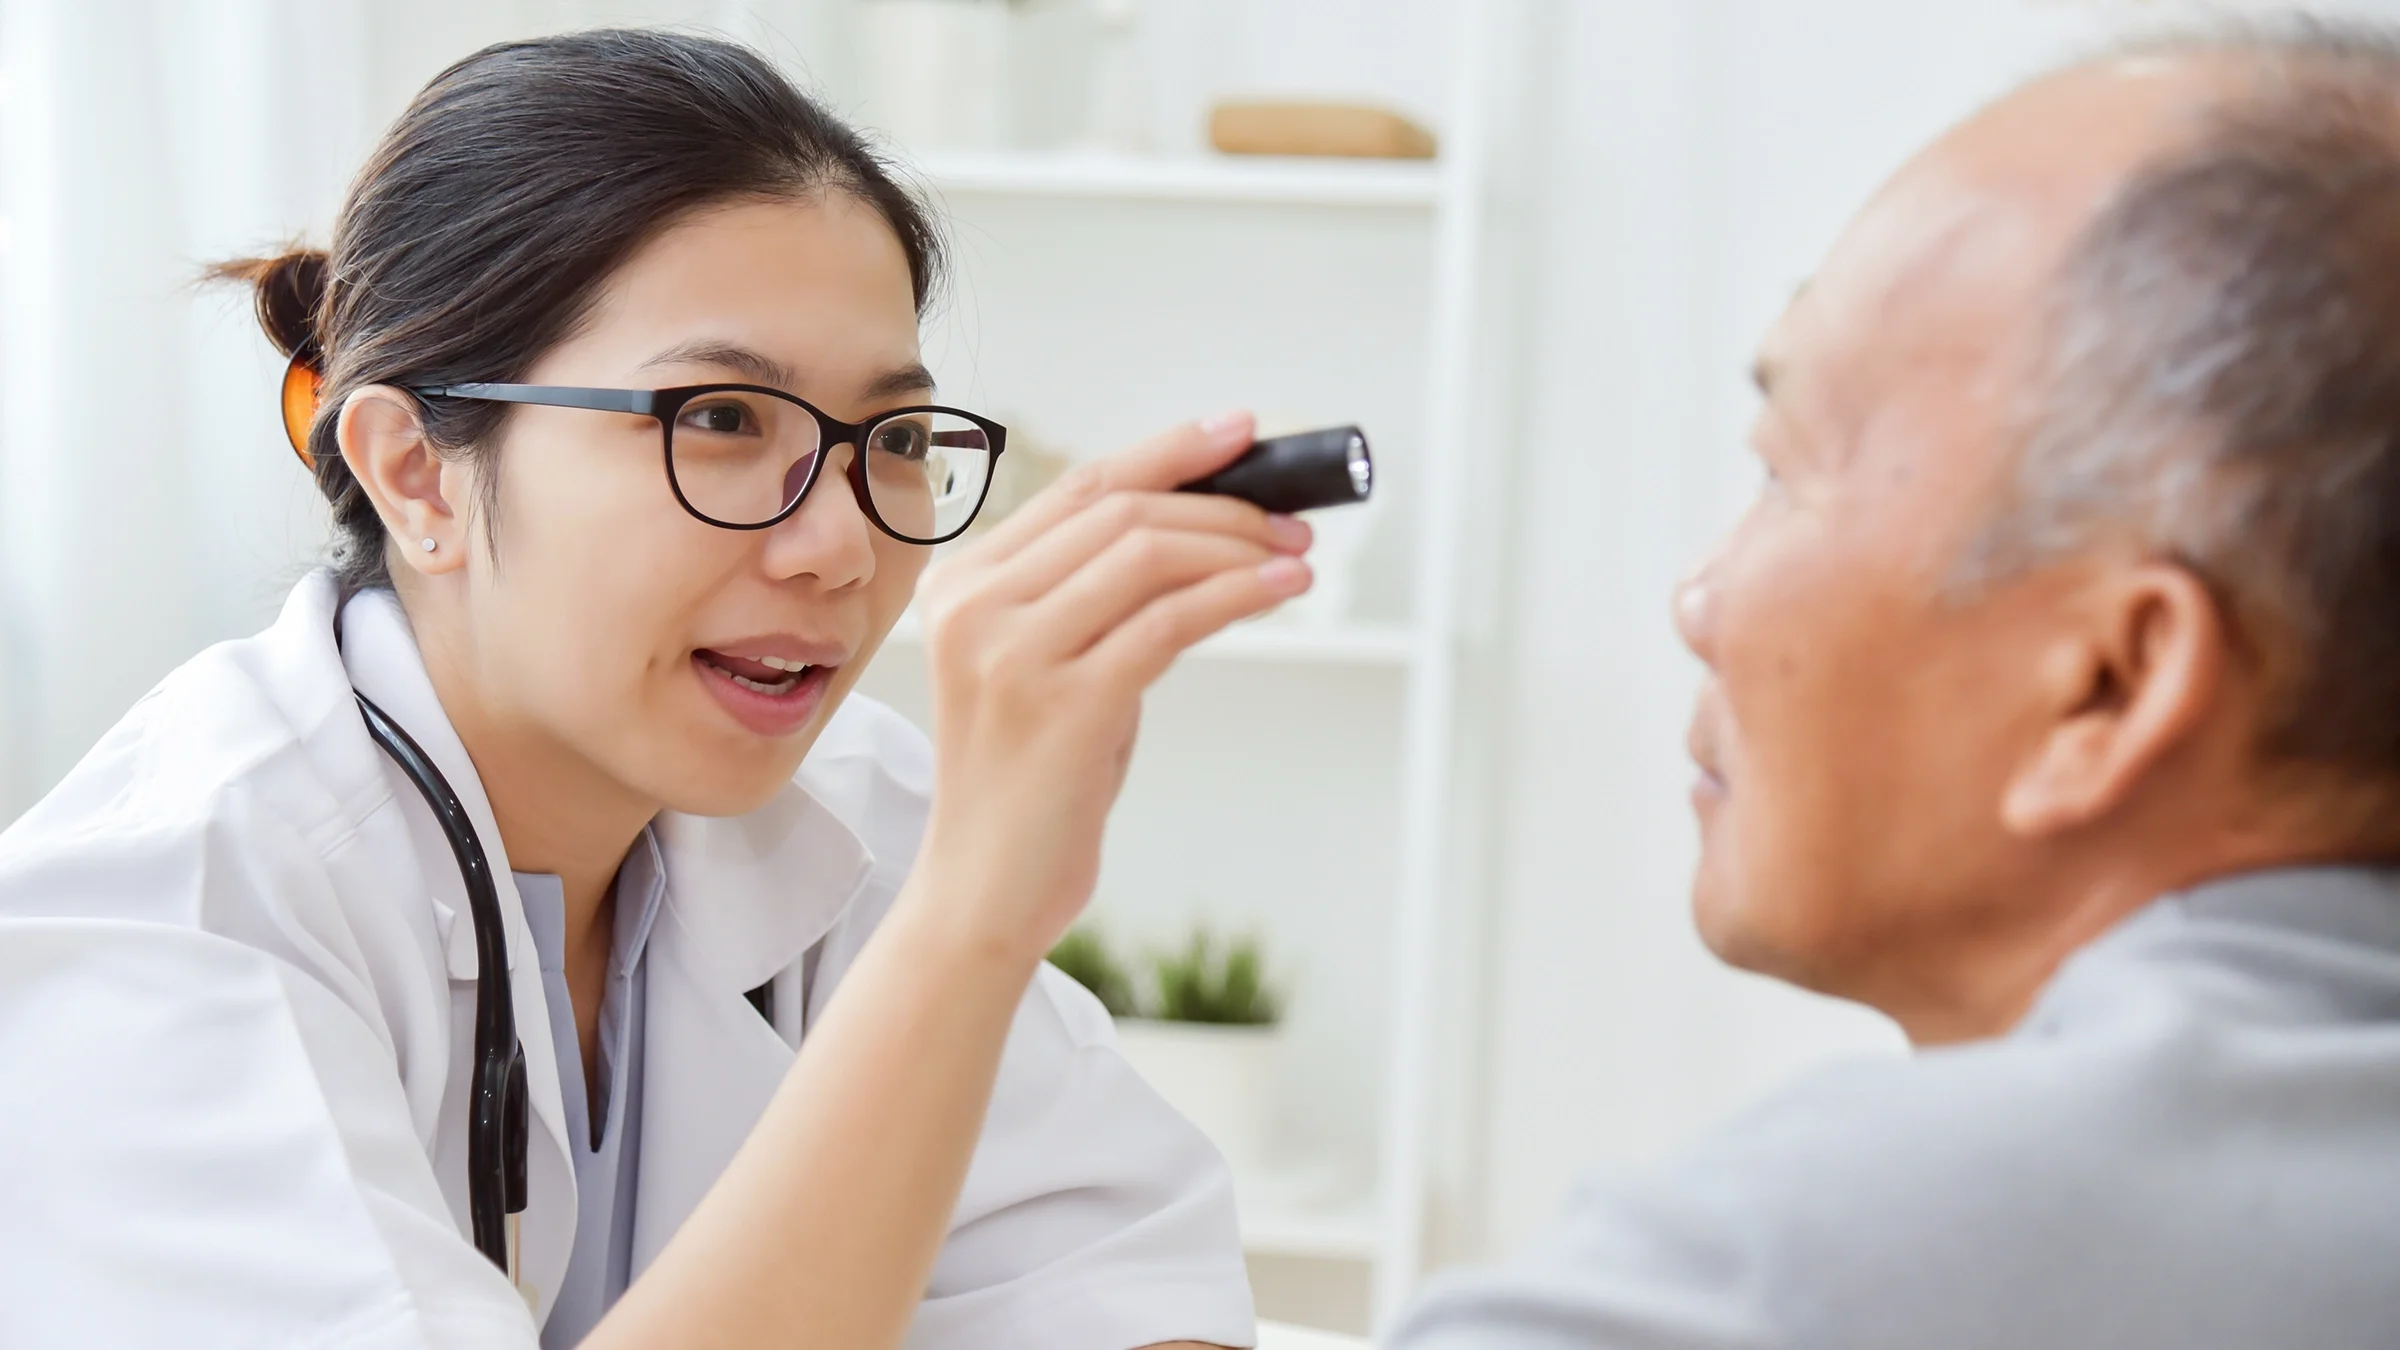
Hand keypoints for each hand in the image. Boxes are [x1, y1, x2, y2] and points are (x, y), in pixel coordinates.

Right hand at [907, 411, 1311, 961]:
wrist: (983, 888)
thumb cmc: (1030, 783)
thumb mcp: (1047, 669)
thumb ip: (1094, 600)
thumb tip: (1205, 538)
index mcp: (961, 584)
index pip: (1078, 488)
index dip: (1166, 452)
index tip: (1237, 433)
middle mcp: (975, 606)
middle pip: (1119, 511)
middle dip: (1220, 506)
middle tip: (1291, 524)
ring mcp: (1012, 654)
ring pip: (1146, 554)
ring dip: (1237, 548)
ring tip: (1294, 560)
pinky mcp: (1063, 705)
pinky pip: (1168, 622)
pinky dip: (1236, 597)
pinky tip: (1280, 594)